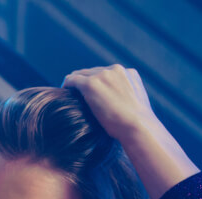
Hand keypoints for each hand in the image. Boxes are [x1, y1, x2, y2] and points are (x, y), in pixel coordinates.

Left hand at [62, 65, 197, 198]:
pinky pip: (72, 80)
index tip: (87, 90)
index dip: (95, 81)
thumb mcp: (133, 105)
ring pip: (81, 74)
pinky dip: (67, 85)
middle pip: (92, 71)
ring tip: (67, 92)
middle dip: (83, 81)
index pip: (106, 73)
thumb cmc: (136, 124)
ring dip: (74, 83)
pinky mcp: (91, 84)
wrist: (137, 126)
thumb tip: (116, 105)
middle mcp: (116, 69)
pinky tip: (63, 92)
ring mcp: (103, 75)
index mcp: (128, 73)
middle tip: (73, 91)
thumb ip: (124, 98)